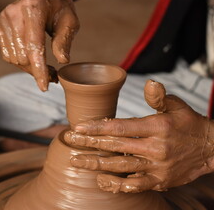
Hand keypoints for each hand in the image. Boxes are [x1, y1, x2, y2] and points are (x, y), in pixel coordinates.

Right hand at [0, 0, 79, 90]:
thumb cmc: (59, 7)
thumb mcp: (70, 21)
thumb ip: (64, 40)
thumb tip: (62, 61)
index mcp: (34, 8)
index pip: (34, 46)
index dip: (39, 69)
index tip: (44, 86)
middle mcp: (14, 12)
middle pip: (23, 56)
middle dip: (38, 70)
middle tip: (54, 74)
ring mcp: (3, 19)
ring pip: (14, 59)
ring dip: (30, 68)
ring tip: (46, 67)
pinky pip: (7, 55)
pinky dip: (20, 62)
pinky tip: (32, 59)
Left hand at [64, 79, 213, 192]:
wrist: (211, 148)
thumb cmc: (188, 124)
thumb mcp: (176, 106)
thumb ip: (158, 97)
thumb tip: (149, 83)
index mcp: (156, 127)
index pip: (120, 127)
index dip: (97, 127)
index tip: (78, 127)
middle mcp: (155, 148)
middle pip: (115, 146)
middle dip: (89, 144)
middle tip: (70, 141)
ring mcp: (157, 167)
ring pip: (121, 167)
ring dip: (97, 165)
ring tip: (77, 161)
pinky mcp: (160, 181)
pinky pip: (136, 185)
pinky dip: (118, 185)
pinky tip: (102, 181)